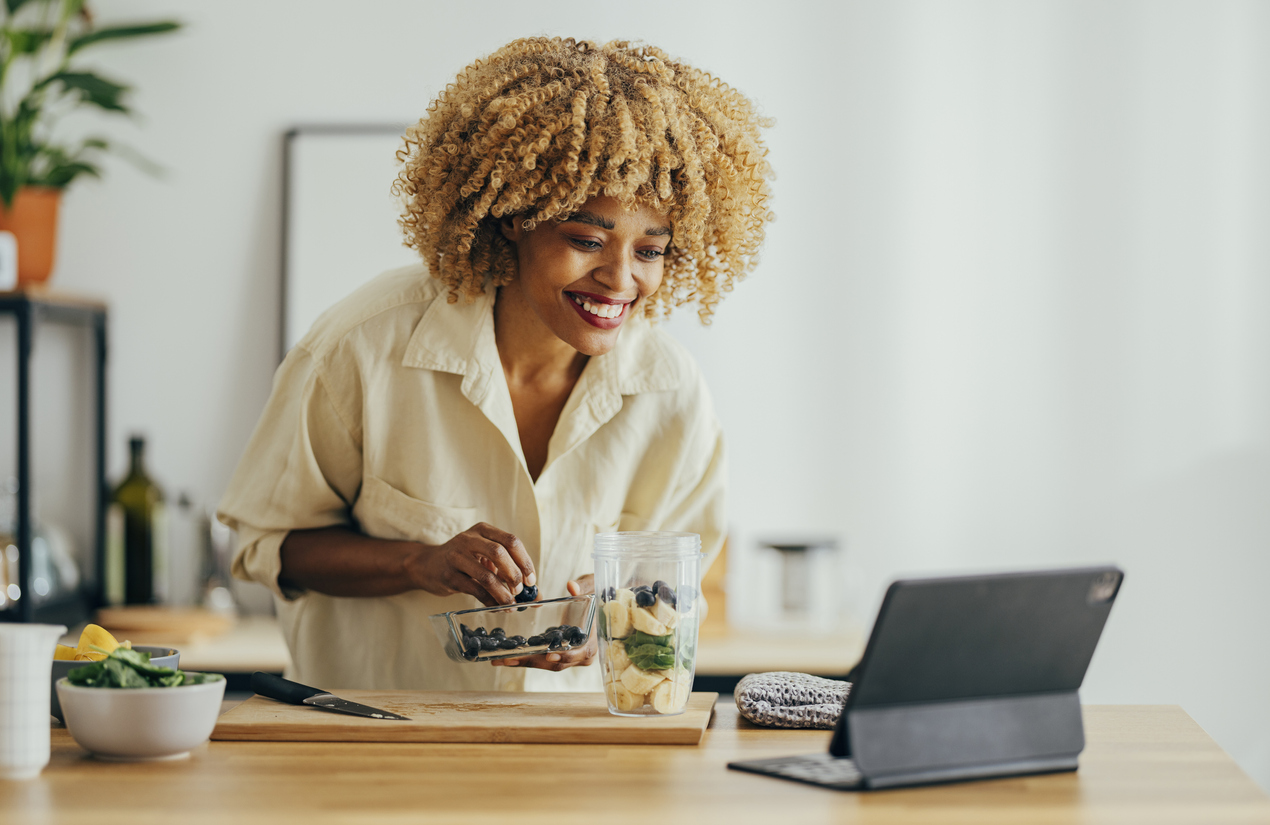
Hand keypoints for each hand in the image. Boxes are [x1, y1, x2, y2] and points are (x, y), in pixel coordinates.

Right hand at [407, 523, 535, 606]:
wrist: (427, 565)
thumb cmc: (463, 561)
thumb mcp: (484, 558)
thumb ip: (508, 571)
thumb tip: (536, 594)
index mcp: (483, 530)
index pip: (511, 541)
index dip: (525, 561)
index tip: (531, 581)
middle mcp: (469, 539)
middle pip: (499, 553)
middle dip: (514, 575)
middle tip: (520, 592)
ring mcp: (456, 556)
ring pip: (486, 575)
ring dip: (502, 593)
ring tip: (510, 604)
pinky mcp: (448, 575)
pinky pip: (474, 590)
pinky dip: (489, 601)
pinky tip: (495, 607)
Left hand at [492, 576, 596, 670]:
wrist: (601, 607)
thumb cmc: (599, 597)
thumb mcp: (594, 587)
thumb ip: (585, 586)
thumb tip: (572, 587)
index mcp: (592, 640)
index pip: (579, 653)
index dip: (565, 656)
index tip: (549, 656)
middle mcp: (580, 654)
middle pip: (556, 663)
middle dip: (530, 662)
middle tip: (506, 658)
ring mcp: (568, 656)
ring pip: (545, 663)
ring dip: (522, 661)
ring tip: (498, 658)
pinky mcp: (557, 653)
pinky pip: (541, 658)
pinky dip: (524, 656)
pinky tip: (505, 653)